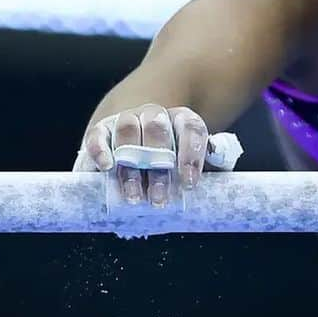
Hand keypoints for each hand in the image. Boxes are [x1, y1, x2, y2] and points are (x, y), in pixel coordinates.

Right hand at [74, 104, 213, 207]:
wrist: (143, 152)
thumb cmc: (176, 167)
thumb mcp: (199, 165)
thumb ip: (214, 161)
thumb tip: (219, 155)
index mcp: (183, 121)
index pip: (191, 129)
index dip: (190, 155)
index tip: (189, 185)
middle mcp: (155, 116)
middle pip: (157, 129)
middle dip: (158, 164)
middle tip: (159, 200)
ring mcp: (127, 120)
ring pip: (128, 129)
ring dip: (130, 164)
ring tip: (134, 197)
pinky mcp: (102, 130)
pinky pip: (99, 134)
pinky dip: (101, 149)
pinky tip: (107, 168)